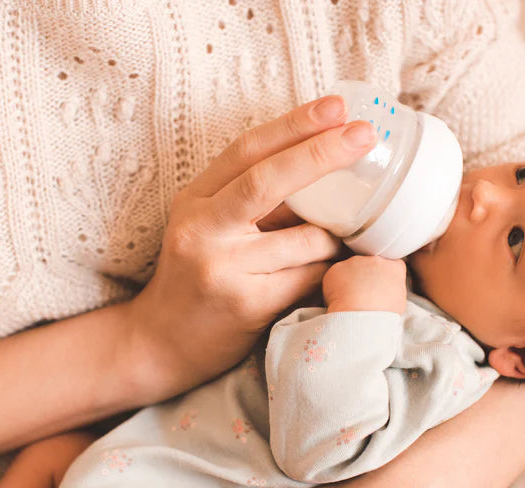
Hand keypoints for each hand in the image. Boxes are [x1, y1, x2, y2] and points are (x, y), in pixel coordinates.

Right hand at [125, 96, 376, 399]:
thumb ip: (251, 197)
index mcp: (195, 199)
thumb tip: (322, 161)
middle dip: (322, 152)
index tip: (336, 108)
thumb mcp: (209, 225)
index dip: (295, 125)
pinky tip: (325, 277)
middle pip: (268, 180)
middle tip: (365, 134)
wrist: (159, 344)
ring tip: (333, 246)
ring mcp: (222, 267)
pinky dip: (327, 271)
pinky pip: (309, 275)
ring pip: (305, 238)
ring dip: (333, 237)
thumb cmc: (198, 277)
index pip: (248, 150)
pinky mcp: (246, 303)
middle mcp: (202, 228)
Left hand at [323, 256, 407, 313]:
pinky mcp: (337, 268)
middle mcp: (375, 260)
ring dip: (350, 280)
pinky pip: (335, 275)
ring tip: (352, 300)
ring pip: (351, 268)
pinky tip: (340, 299)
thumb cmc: (382, 314)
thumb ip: (394, 290)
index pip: (390, 265)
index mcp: (394, 267)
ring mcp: (355, 262)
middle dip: (365, 276)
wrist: (362, 316)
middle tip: (364, 295)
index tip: (379, 285)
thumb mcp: (399, 302)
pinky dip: (335, 286)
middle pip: (369, 264)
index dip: (383, 275)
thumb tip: (387, 292)